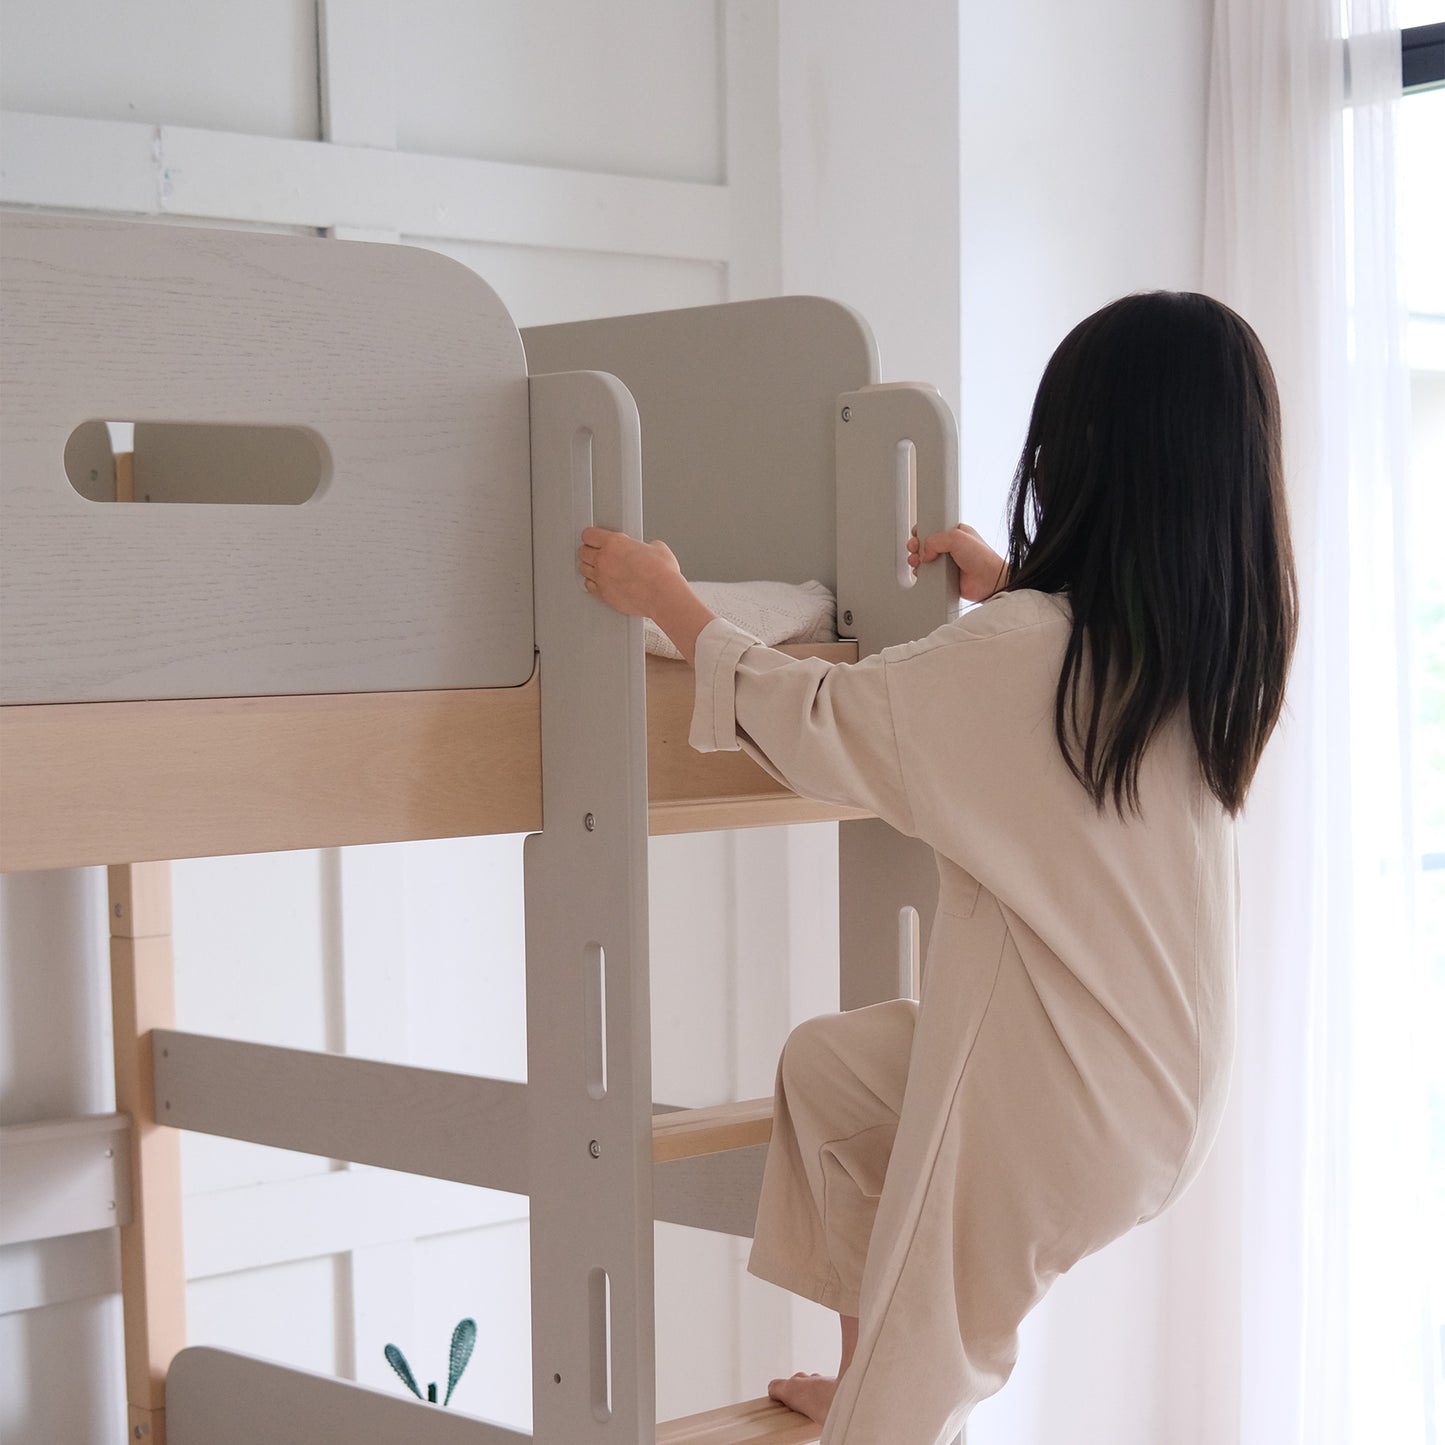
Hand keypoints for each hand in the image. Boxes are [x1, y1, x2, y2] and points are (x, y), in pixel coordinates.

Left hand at [577, 527, 716, 663]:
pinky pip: (589, 586)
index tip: (595, 538)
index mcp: (613, 542)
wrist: (663, 595)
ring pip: (583, 569)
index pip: (589, 535)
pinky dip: (593, 583)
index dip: (592, 536)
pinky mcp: (603, 594)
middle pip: (582, 552)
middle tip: (596, 552)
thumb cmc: (661, 573)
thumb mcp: (657, 548)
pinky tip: (601, 582)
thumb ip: (645, 546)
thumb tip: (648, 549)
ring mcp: (601, 578)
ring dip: (589, 567)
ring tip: (598, 567)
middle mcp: (603, 559)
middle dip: (589, 551)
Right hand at [908, 523, 1007, 602]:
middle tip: (914, 548)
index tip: (917, 534)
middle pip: (925, 544)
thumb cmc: (982, 558)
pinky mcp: (945, 578)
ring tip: (917, 561)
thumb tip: (924, 552)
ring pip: (924, 560)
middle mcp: (951, 548)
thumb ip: (935, 539)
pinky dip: (923, 574)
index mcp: (955, 533)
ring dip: (917, 560)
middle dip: (916, 546)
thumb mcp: (956, 536)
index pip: (933, 528)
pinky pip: (928, 575)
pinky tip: (923, 572)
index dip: (922, 531)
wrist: (988, 582)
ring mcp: (947, 563)